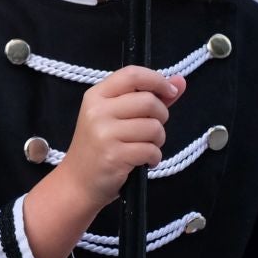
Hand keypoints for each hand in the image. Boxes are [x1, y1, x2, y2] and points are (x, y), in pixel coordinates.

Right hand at [58, 66, 184, 210]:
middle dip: (161, 115)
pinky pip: (150, 150)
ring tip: (147, 147)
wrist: (77, 183)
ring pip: (153, 127)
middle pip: (148, 101)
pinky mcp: (113, 156)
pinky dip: (154, 157)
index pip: (132, 74)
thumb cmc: (99, 147)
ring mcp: (104, 134)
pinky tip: (145, 161)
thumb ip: (149, 96)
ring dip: (158, 140)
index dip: (157, 80)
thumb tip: (180, 81)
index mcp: (97, 95)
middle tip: (153, 129)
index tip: (170, 92)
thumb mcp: (116, 116)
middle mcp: (98, 111)